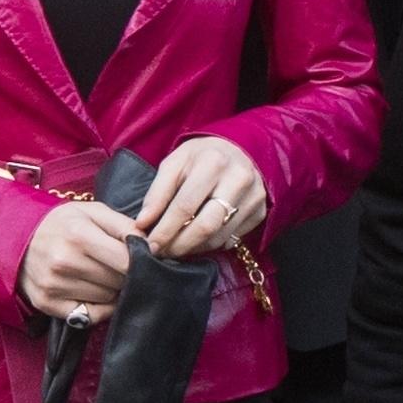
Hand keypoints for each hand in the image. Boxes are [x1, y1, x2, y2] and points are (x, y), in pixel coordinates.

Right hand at [19, 201, 136, 319]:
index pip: (126, 261)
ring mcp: (54, 285)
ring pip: (107, 299)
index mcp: (78, 234)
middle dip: (125, 275)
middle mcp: (64, 261)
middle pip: (118, 281)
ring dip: (111, 290)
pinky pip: (90, 316)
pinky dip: (98, 308)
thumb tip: (153, 247)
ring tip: (100, 275)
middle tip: (116, 265)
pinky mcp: (47, 303)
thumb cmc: (61, 223)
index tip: (140, 258)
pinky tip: (92, 292)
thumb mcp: (92, 211)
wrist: (16, 238)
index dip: (139, 261)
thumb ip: (124, 225)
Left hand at [137, 138, 268, 258]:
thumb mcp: (175, 162)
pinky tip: (196, 241)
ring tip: (175, 247)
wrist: (240, 149)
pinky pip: (231, 238)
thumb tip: (142, 223)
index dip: (165, 229)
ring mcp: (254, 197)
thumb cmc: (201, 157)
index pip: (185, 206)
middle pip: (206, 226)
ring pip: (219, 237)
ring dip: (193, 248)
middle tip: (161, 253)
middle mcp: (238, 180)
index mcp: (213, 162)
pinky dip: (210, 245)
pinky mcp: (260, 212)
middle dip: (179, 245)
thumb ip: (157, 192)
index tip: (149, 245)